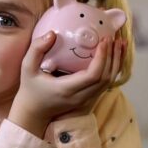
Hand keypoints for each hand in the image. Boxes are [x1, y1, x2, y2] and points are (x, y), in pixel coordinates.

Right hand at [10, 31, 125, 135]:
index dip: (102, 57)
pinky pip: (106, 84)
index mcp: (67, 89)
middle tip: (114, 38)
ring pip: (109, 82)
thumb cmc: (30, 89)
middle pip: (106, 78)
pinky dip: (112, 69)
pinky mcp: (88, 99)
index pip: (93, 75)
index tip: (103, 40)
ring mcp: (86, 100)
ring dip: (116, 62)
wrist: (33, 113)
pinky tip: (114, 56)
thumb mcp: (27, 68)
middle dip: (113, 57)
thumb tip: (52, 34)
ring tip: (119, 44)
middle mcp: (80, 97)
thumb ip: (36, 49)